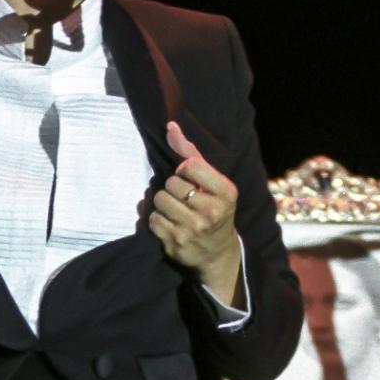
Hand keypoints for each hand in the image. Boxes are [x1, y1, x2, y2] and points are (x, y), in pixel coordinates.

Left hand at [149, 121, 242, 305]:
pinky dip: (157, 220)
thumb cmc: (213, 208)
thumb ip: (191, 153)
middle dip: (173, 189)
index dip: (184, 170)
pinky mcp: (176, 242)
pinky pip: (153, 219)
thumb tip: (170, 126)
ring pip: (160, 200)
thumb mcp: (212, 182)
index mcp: (226, 192)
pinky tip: (170, 224)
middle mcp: (212, 211)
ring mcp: (193, 228)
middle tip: (184, 199)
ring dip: (163, 204)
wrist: (217, 252)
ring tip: (176, 211)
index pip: (191, 165)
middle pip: (171, 183)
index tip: (190, 179)